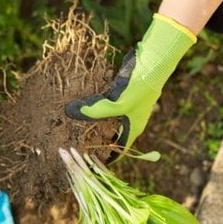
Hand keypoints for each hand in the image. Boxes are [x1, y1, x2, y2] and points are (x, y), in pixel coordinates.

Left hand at [65, 14, 196, 153]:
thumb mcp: (116, 104)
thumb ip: (94, 111)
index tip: (88, 163)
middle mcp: (129, 120)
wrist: (153, 61)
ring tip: (72, 125)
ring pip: (106, 118)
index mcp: (132, 128)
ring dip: (92, 121)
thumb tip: (69, 112)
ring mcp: (126, 106)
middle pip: (110, 135)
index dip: (105, 158)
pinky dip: (93, 105)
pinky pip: (104, 103)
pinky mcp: (121, 93)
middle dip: (94, 139)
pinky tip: (79, 104)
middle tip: (74, 143)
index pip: (118, 150)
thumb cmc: (139, 87)